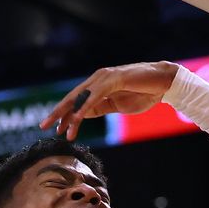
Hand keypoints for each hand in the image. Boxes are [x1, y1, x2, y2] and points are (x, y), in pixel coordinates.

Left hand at [40, 61, 178, 139]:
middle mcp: (98, 79)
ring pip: (81, 98)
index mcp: (98, 85)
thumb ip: (100, 108)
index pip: (76, 100)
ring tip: (61, 130)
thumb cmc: (144, 93)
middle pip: (72, 97)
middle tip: (43, 126)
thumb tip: (82, 115)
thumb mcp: (117, 105)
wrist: (165, 83)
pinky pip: (94, 97)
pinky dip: (83, 109)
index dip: (64, 113)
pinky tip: (76, 120)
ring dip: (70, 115)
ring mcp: (104, 78)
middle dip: (58, 112)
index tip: (54, 127)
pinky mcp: (113, 79)